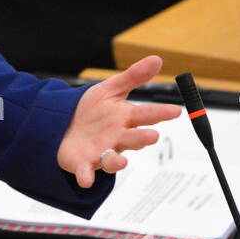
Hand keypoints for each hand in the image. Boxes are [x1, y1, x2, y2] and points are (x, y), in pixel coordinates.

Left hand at [57, 55, 181, 187]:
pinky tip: (86, 179)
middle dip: (142, 138)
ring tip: (122, 160)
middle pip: (132, 138)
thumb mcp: (110, 89)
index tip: (175, 111)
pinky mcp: (83, 164)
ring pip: (112, 159)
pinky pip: (86, 172)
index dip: (160, 113)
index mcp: (124, 118)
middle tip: (152, 136)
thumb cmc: (91, 110)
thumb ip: (133, 77)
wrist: (64, 124)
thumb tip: (157, 59)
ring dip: (117, 161)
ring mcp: (101, 152)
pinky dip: (87, 176)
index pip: (145, 114)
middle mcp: (117, 137)